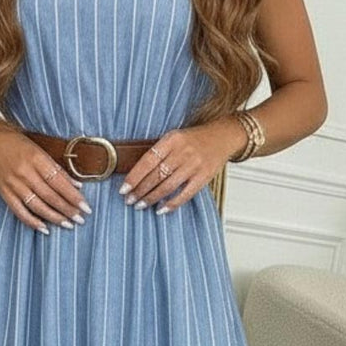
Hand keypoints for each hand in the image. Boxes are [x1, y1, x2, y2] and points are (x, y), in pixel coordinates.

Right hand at [0, 128, 91, 233]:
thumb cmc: (15, 143)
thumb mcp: (40, 149)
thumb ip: (57, 167)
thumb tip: (76, 185)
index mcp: (35, 158)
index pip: (59, 182)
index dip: (73, 196)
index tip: (85, 206)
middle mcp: (24, 172)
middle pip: (50, 196)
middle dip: (67, 209)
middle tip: (80, 219)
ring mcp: (13, 184)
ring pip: (37, 205)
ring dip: (54, 217)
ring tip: (67, 224)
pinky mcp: (4, 192)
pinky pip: (19, 211)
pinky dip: (32, 221)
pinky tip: (44, 228)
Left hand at [118, 119, 244, 212]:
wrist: (222, 136)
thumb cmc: (193, 139)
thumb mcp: (174, 138)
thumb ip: (159, 152)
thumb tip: (136, 174)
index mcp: (171, 140)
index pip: (147, 161)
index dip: (134, 177)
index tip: (123, 189)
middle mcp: (182, 152)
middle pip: (156, 176)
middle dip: (140, 190)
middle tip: (129, 200)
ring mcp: (194, 165)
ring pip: (167, 186)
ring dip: (151, 198)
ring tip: (140, 205)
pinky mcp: (204, 177)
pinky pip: (185, 194)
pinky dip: (171, 204)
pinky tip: (161, 209)